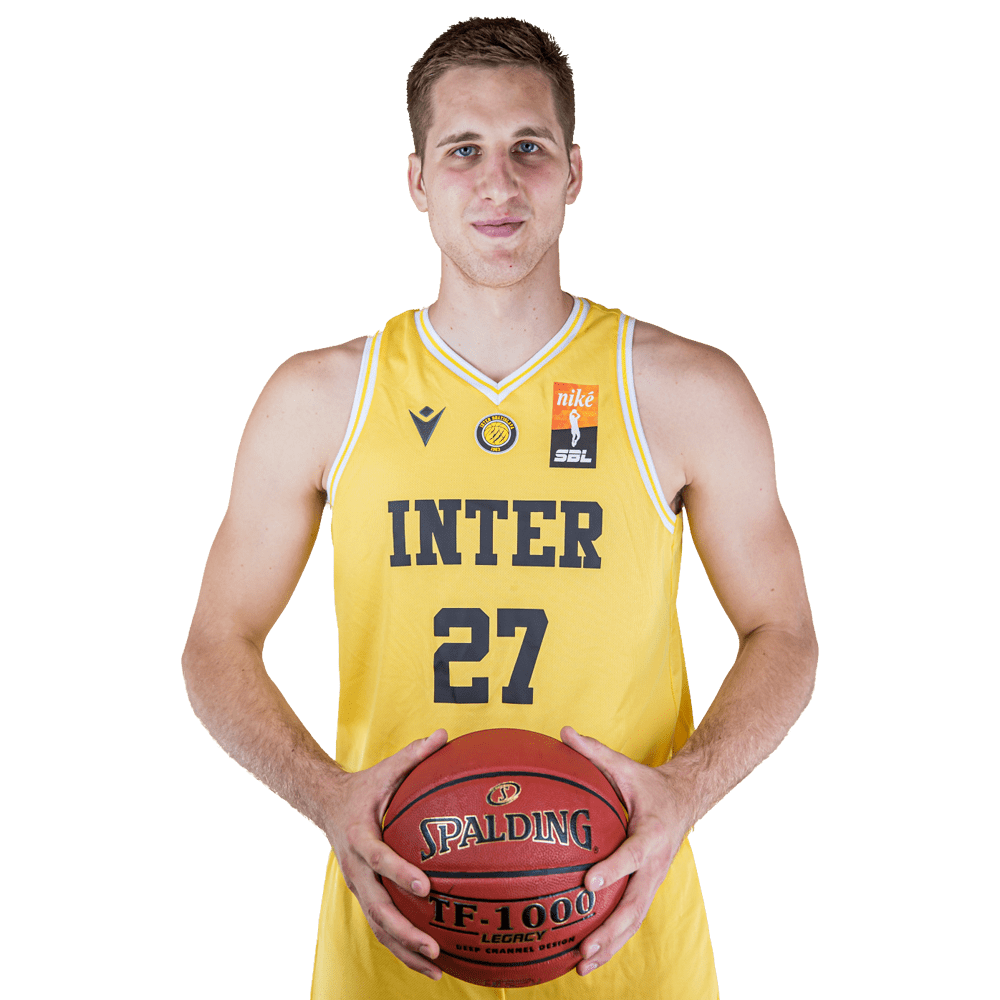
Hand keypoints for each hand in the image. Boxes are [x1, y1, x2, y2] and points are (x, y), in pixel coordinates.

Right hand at [324, 729, 448, 980]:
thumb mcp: (386, 768)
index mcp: (359, 836)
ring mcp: (358, 885)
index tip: (426, 887)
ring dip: (404, 949)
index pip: (380, 859)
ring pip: (378, 926)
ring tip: (437, 967)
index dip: (400, 873)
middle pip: (378, 908)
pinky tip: (429, 963)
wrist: (325, 804)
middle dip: (405, 931)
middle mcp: (355, 868)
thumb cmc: (365, 786)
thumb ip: (414, 754)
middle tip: (435, 946)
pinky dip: (401, 947)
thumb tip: (445, 735)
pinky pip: (381, 926)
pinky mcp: (364, 894)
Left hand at [560, 726, 694, 976]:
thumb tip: (563, 732)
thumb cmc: (649, 784)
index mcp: (651, 834)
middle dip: (609, 929)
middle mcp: (655, 864)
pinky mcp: (647, 889)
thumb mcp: (625, 766)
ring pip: (633, 920)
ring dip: (610, 944)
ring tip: (581, 964)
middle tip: (584, 946)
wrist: (686, 800)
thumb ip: (594, 752)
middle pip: (634, 904)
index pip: (632, 856)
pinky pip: (630, 919)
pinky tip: (587, 958)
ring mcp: (653, 881)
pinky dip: (613, 941)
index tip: (588, 883)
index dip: (613, 870)